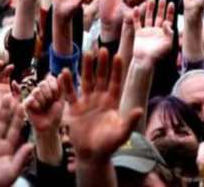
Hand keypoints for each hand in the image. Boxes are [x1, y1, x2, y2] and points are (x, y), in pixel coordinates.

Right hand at [0, 95, 33, 186]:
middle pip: (1, 123)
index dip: (17, 117)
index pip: (14, 128)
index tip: (20, 105)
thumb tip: (31, 145)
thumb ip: (21, 157)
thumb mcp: (13, 171)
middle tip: (7, 95)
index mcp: (8, 146)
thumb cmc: (0, 183)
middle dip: (4, 109)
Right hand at [24, 75, 62, 132]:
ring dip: (43, 100)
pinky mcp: (26, 104)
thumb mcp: (61, 99)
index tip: (56, 95)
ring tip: (44, 107)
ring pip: (36, 91)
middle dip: (49, 94)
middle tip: (50, 102)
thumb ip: (61, 86)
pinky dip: (37, 105)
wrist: (50, 126)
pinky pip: (31, 99)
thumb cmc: (56, 113)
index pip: (49, 78)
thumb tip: (61, 73)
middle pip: (42, 83)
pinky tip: (38, 110)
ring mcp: (32, 96)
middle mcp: (39, 90)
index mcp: (48, 88)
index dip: (54, 86)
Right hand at [58, 49, 142, 163]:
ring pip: (86, 81)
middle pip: (101, 78)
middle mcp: (100, 99)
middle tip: (102, 49)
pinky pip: (71, 93)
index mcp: (112, 103)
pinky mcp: (75, 108)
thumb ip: (129, 122)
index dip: (117, 70)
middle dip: (102, 64)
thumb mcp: (121, 134)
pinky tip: (65, 72)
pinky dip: (67, 84)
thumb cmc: (108, 145)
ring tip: (87, 54)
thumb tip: (138, 110)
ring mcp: (87, 102)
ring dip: (86, 68)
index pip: (115, 83)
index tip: (118, 56)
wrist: (91, 155)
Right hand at [132, 0, 173, 64]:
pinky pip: (137, 23)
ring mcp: (146, 31)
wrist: (144, 61)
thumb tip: (167, 22)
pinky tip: (136, 8)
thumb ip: (168, 33)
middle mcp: (155, 31)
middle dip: (161, 7)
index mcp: (163, 33)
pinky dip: (136, 16)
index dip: (170, 12)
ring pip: (148, 17)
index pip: (168, 20)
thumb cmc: (157, 54)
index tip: (171, 3)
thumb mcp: (167, 44)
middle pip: (158, 16)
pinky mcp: (138, 33)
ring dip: (149, 9)